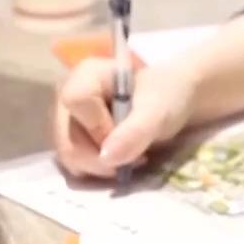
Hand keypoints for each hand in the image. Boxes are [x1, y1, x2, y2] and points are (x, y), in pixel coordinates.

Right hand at [52, 56, 196, 178]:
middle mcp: (69, 94)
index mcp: (87, 75)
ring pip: (68, 153)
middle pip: (66, 135)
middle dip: (97, 157)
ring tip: (129, 159)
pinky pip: (75, 161)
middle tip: (131, 160)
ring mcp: (69, 117)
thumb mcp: (158, 110)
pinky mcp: (75, 137)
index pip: (75, 102)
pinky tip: (120, 161)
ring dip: (98, 166)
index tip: (125, 135)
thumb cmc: (168, 93)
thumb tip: (105, 157)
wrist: (177, 98)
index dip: (97, 126)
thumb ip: (134, 131)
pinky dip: (97, 169)